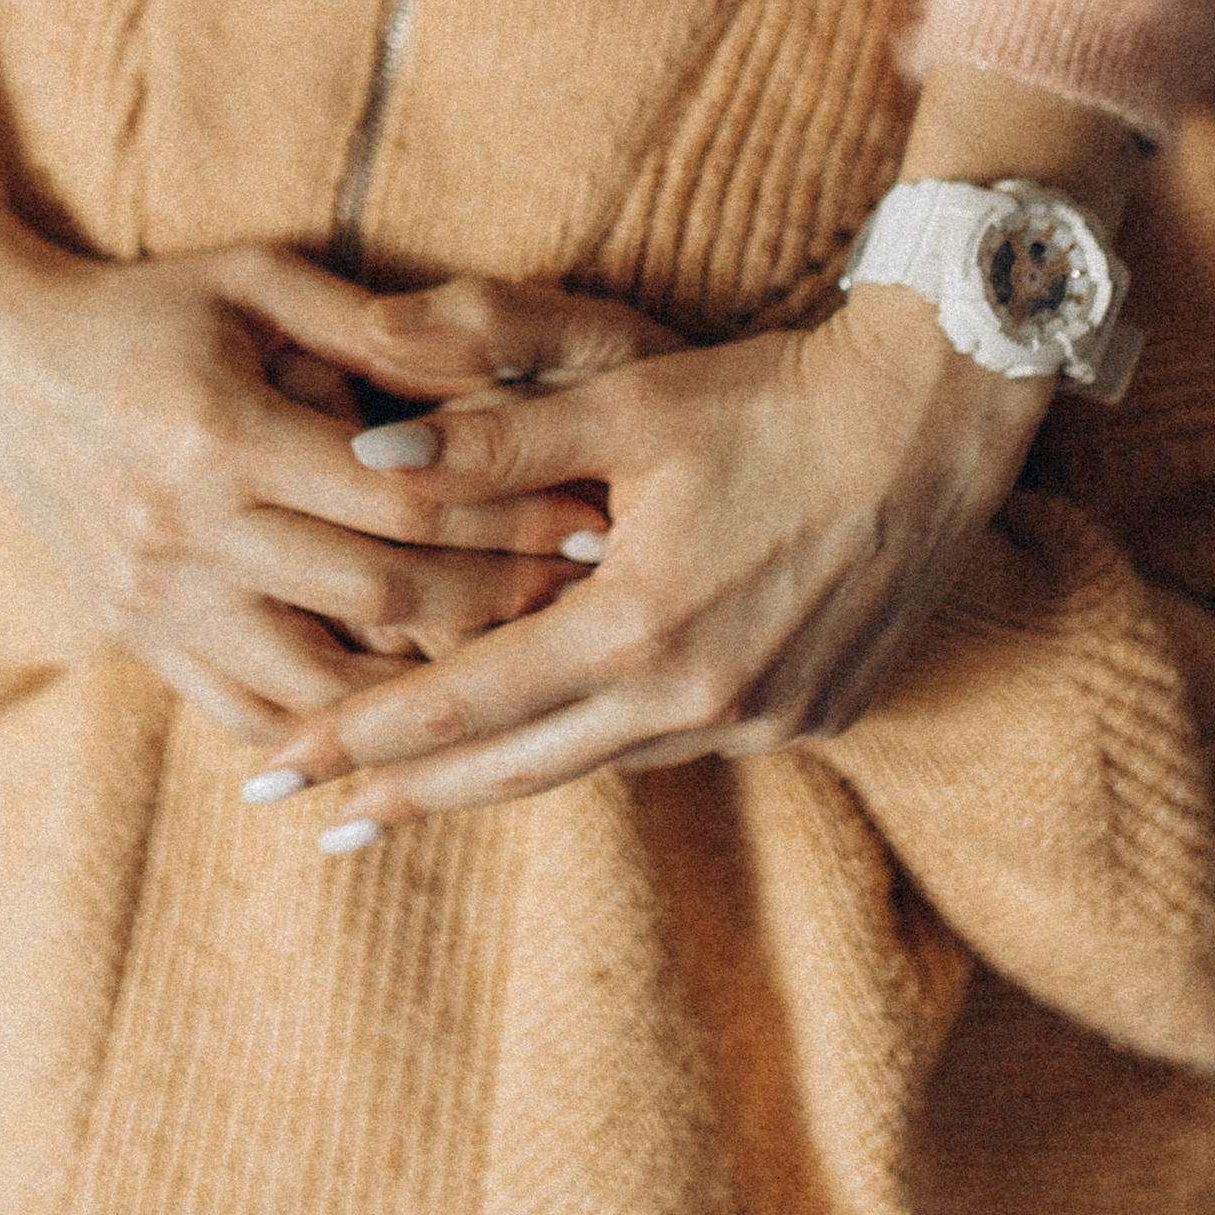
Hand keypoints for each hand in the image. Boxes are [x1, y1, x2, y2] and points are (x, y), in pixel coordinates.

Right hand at [0, 153, 605, 742]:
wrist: (2, 364)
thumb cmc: (151, 306)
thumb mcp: (255, 278)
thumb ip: (370, 323)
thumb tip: (491, 361)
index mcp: (220, 432)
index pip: (400, 498)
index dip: (508, 514)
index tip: (593, 518)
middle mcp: (184, 529)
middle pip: (375, 598)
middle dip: (496, 604)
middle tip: (586, 599)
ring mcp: (155, 599)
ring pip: (319, 682)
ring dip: (425, 687)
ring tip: (517, 668)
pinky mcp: (138, 638)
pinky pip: (250, 713)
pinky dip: (332, 726)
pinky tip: (407, 718)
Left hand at [237, 276, 1050, 835]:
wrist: (939, 418)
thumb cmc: (772, 393)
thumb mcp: (626, 398)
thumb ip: (489, 442)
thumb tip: (363, 459)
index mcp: (639, 631)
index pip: (462, 704)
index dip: (359, 740)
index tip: (275, 776)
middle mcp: (699, 702)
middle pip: (515, 770)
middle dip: (405, 796)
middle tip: (311, 820)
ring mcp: (764, 721)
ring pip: (598, 763)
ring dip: (503, 775)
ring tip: (416, 785)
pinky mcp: (814, 718)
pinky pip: (677, 745)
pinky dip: (607, 739)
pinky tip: (565, 730)